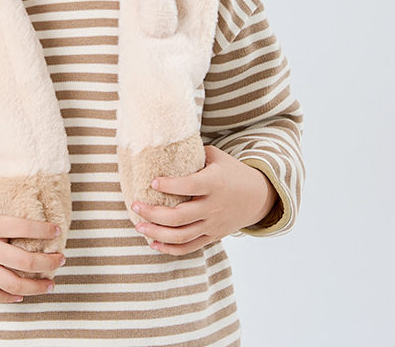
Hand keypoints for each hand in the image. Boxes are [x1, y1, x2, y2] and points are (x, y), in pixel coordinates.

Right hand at [0, 187, 64, 302]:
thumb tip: (15, 197)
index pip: (24, 227)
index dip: (44, 230)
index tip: (57, 230)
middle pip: (25, 261)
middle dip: (48, 262)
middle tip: (62, 259)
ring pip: (14, 283)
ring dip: (36, 286)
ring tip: (51, 283)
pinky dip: (11, 297)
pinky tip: (22, 294)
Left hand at [131, 145, 277, 254]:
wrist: (258, 197)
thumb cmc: (232, 172)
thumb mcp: (217, 157)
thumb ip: (193, 154)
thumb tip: (165, 145)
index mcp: (214, 183)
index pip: (189, 186)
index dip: (169, 185)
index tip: (152, 181)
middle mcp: (213, 207)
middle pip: (179, 216)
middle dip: (153, 213)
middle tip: (135, 204)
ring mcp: (212, 225)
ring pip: (181, 236)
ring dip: (156, 233)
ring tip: (139, 226)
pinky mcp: (212, 236)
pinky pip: (189, 247)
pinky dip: (170, 249)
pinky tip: (153, 244)